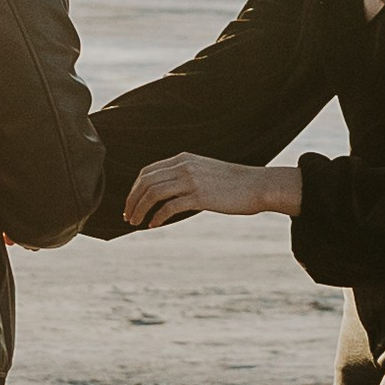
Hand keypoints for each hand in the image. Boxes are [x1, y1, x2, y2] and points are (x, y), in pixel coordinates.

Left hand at [122, 153, 300, 228]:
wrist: (258, 185)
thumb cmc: (233, 183)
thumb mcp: (205, 171)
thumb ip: (185, 176)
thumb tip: (168, 194)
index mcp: (183, 158)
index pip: (147, 172)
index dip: (134, 189)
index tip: (130, 203)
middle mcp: (184, 166)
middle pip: (146, 182)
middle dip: (132, 200)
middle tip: (127, 216)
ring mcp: (191, 180)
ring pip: (153, 194)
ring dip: (140, 209)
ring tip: (135, 222)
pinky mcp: (200, 196)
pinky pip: (169, 207)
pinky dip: (157, 217)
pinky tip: (154, 225)